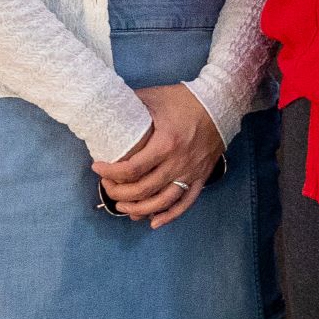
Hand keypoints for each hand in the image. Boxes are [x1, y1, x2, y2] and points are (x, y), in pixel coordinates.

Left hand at [89, 84, 227, 229]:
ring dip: (139, 209)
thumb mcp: (154, 96)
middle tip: (107, 186)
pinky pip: (186, 202)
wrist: (221, 103)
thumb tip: (107, 107)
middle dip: (119, 193)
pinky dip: (170, 216)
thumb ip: (130, 103)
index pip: (132, 169)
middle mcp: (178, 163)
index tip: (98, 167)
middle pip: (143, 190)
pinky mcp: (201, 177)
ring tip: (123, 207)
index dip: (110, 172)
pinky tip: (153, 222)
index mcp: (165, 144)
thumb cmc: (186, 100)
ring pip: (162, 202)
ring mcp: (191, 172)